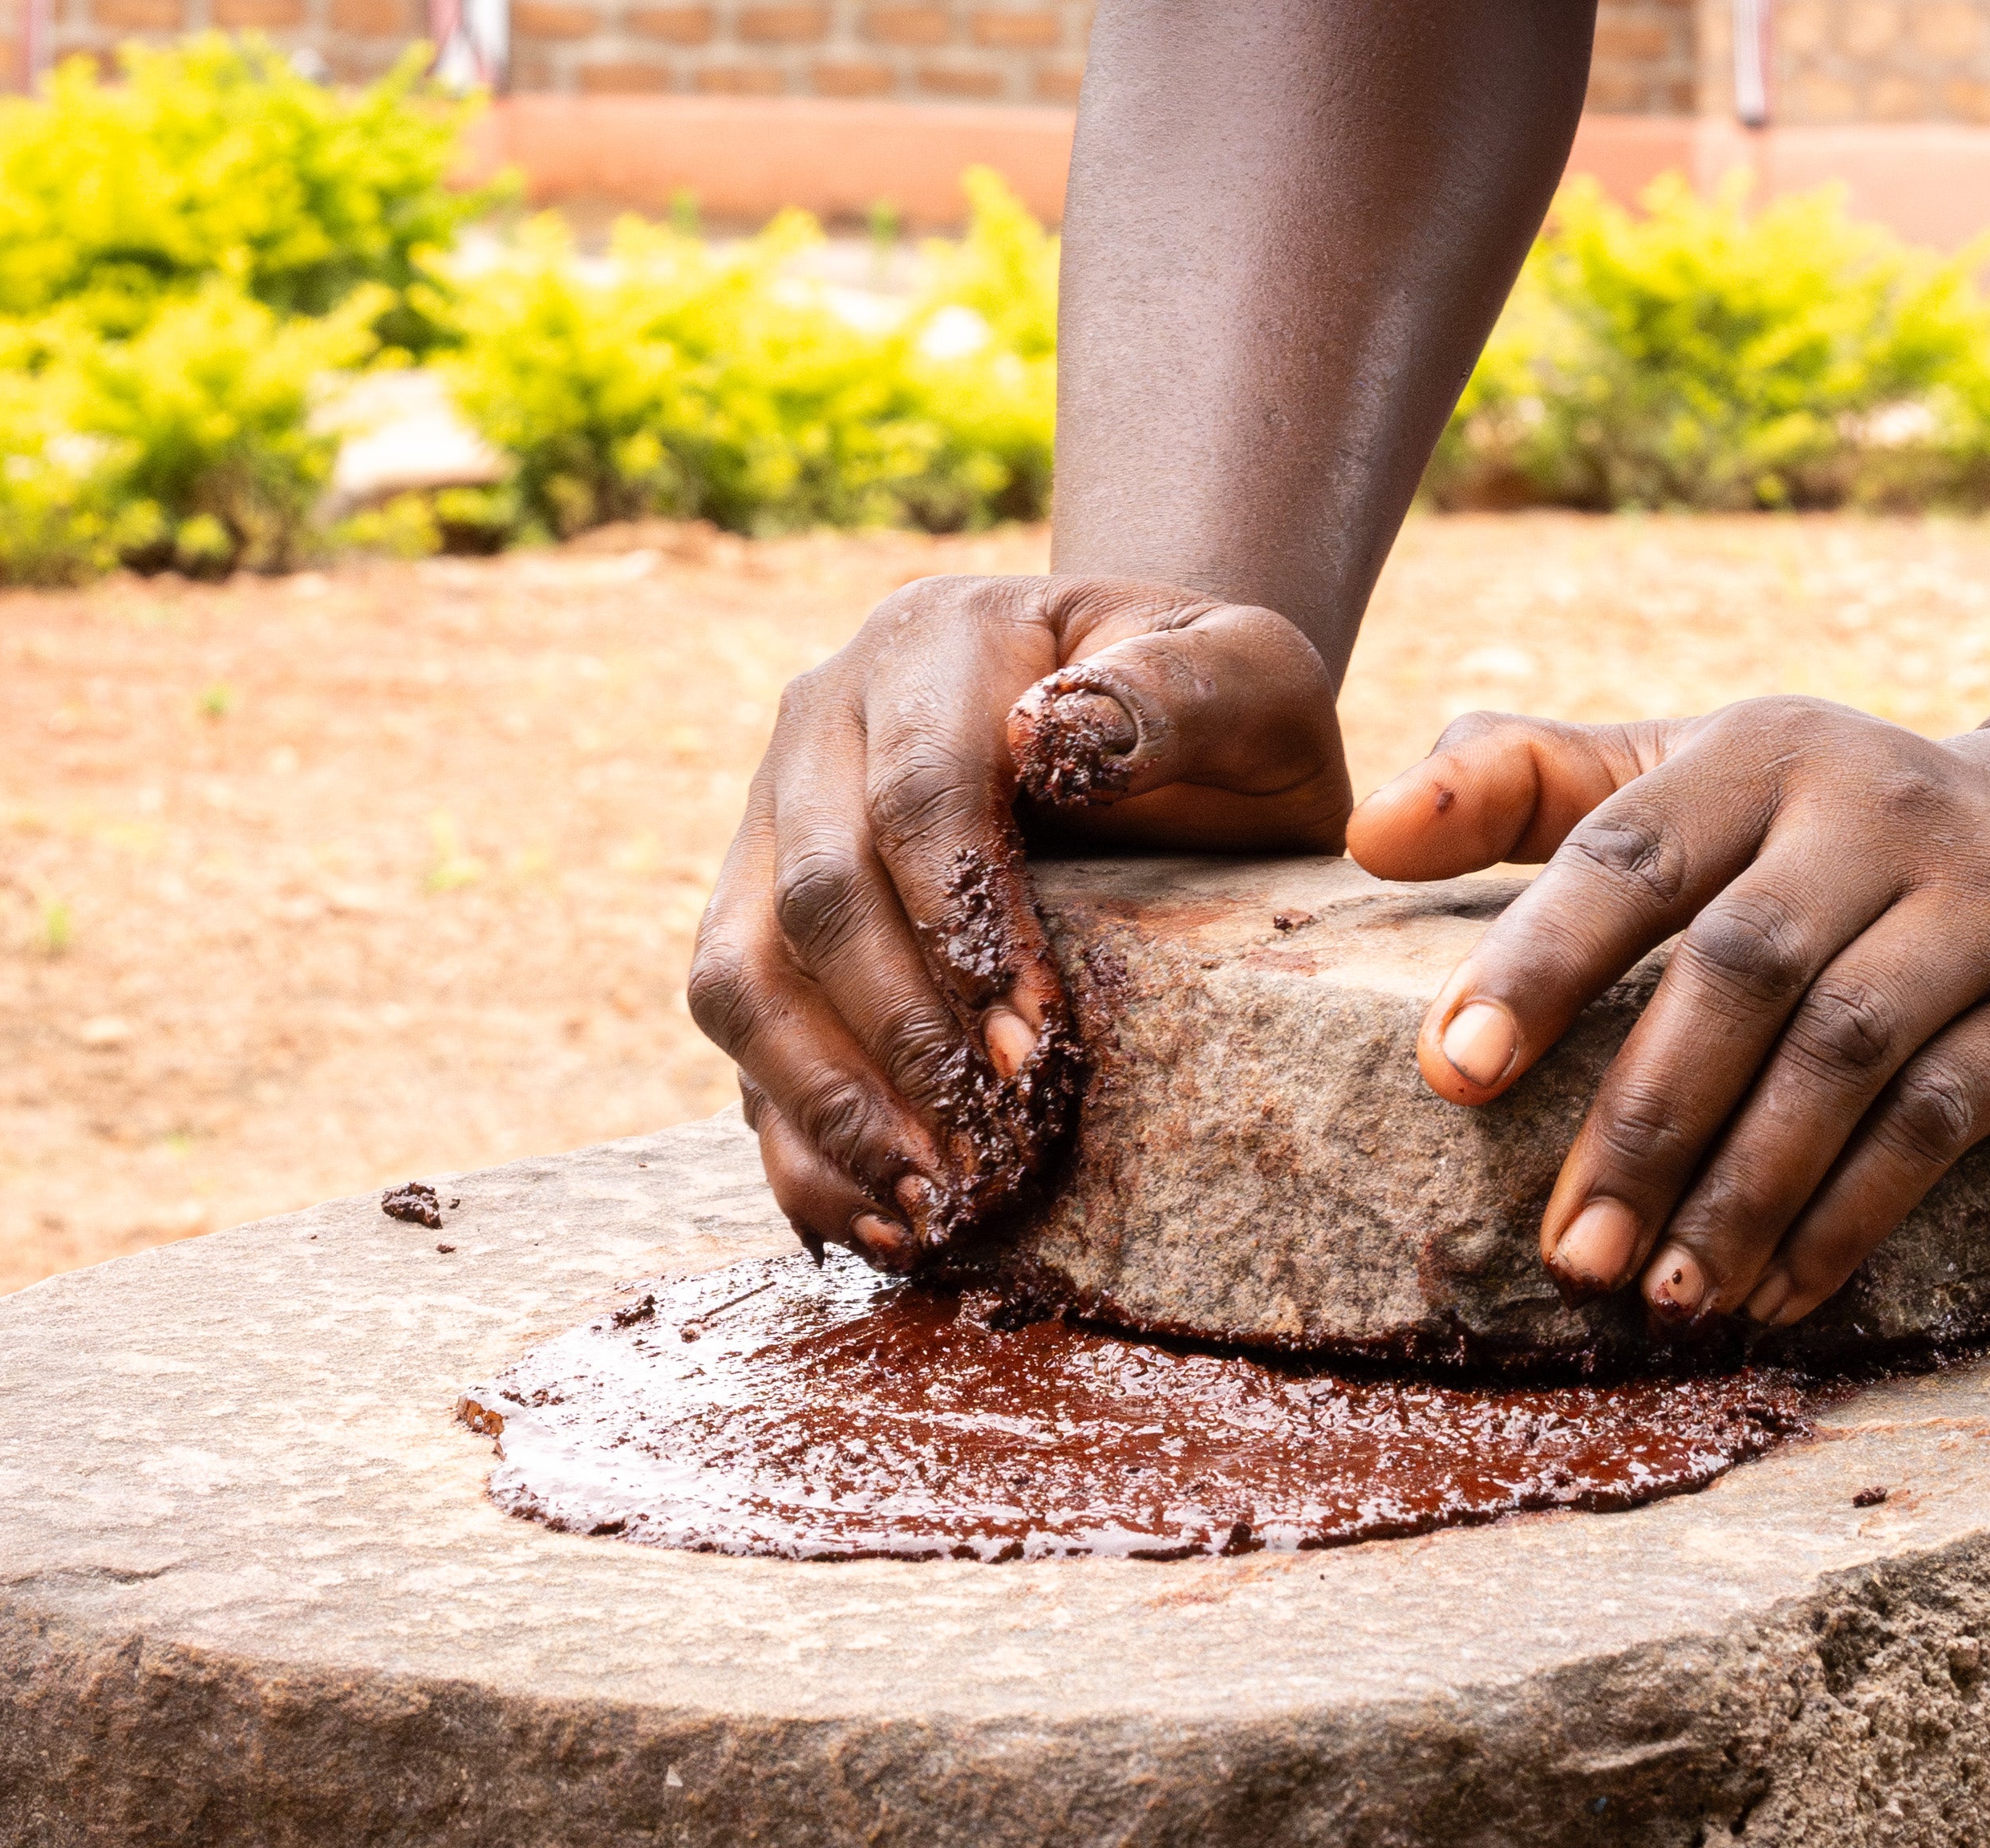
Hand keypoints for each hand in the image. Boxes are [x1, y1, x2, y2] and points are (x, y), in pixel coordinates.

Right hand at [691, 575, 1351, 1266]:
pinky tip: (882, 1219)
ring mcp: (773, 828)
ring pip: (738, 976)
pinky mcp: (765, 929)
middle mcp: (824, 725)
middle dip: (903, 1037)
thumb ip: (1184, 688)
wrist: (1161, 732)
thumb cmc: (1217, 716)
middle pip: (815, 894)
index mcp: (935, 643)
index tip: (1043, 1045)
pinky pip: (738, 1048)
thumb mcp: (1251, 674)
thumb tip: (1054, 734)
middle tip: (996, 1147)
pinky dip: (797, 1145)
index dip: (966, 926)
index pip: (916, 791)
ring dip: (828, 1105)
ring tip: (932, 1201)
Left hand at [1346, 698, 1989, 1328]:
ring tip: (1659, 1293)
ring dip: (1739, 1191)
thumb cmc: (1833, 842)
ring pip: (1840, 1055)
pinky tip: (1772, 1294)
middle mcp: (1880, 808)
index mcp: (1763, 753)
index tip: (1447, 1076)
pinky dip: (1844, 1219)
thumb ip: (1529, 786)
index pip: (1626, 853)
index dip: (1532, 963)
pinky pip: (1937, 1123)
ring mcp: (1984, 902)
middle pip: (1734, 968)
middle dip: (1639, 1122)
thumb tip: (1365, 833)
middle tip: (1565, 1253)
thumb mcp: (1696, 781)